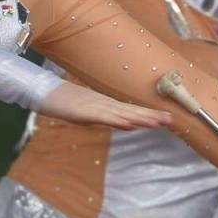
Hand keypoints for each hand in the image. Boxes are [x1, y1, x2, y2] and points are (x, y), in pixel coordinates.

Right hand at [38, 82, 173, 130]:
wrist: (46, 93)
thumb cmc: (67, 103)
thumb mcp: (91, 114)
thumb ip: (109, 118)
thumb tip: (128, 123)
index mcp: (107, 105)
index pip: (132, 111)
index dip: (150, 114)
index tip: (167, 118)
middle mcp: (105, 104)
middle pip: (131, 111)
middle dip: (151, 116)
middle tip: (171, 120)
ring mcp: (95, 107)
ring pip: (121, 113)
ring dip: (139, 118)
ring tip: (156, 122)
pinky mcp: (84, 112)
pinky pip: (103, 117)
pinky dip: (116, 121)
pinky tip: (128, 124)